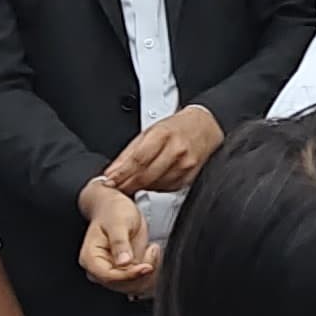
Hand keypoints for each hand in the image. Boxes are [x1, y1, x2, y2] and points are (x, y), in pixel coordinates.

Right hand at [77, 182, 159, 294]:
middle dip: (142, 272)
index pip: (109, 277)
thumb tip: (123, 262)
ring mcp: (114, 271)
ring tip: (151, 248)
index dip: (130, 275)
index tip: (146, 266)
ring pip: (134, 286)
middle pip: (123, 286)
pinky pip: (142, 280)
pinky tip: (151, 252)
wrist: (117, 206)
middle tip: (151, 250)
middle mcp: (100, 269)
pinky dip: (152, 269)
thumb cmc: (112, 211)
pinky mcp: (126, 271)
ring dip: (149, 271)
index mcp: (91, 258)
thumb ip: (120, 242)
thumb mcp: (118, 222)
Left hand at [95, 106, 222, 197]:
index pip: (137, 159)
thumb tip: (112, 171)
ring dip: (140, 187)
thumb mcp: (150, 131)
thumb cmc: (177, 127)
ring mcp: (185, 165)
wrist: (205, 127)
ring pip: (155, 185)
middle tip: (117, 188)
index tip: (110, 181)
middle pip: (146, 175)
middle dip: (128, 184)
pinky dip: (155, 187)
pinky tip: (150, 182)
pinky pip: (166, 188)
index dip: (121, 174)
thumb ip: (129, 152)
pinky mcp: (189, 177)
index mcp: (163, 134)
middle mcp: (176, 150)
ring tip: (131, 184)